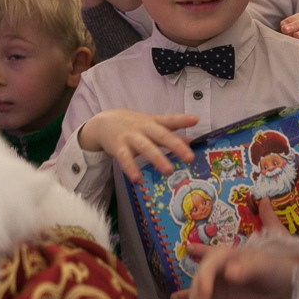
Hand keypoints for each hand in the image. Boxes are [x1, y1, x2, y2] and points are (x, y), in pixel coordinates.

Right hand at [78, 108, 196, 179]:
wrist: (103, 122)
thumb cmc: (133, 125)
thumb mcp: (151, 125)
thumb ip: (171, 133)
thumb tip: (192, 141)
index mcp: (153, 122)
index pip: (169, 120)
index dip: (182, 119)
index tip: (195, 119)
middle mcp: (144, 128)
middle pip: (161, 135)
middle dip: (176, 146)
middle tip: (189, 157)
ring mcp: (131, 136)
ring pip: (146, 147)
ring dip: (157, 158)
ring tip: (169, 170)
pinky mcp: (118, 146)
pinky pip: (125, 158)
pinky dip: (131, 168)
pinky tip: (137, 178)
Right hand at [174, 237, 298, 298]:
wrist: (291, 284)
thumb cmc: (279, 268)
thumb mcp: (265, 267)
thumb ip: (247, 269)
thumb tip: (228, 274)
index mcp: (227, 255)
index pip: (208, 268)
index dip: (204, 283)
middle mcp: (220, 268)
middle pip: (201, 282)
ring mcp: (221, 283)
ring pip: (201, 293)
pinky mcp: (225, 298)